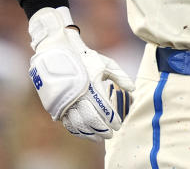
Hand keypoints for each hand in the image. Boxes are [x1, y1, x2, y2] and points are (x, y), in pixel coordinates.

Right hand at [28, 7, 134, 140]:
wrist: (58, 52)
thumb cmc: (86, 58)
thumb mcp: (106, 63)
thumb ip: (120, 76)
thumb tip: (133, 89)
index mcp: (93, 86)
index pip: (105, 109)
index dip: (113, 120)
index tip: (119, 125)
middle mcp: (79, 96)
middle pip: (92, 120)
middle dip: (103, 130)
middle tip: (111, 134)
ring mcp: (66, 101)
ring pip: (79, 124)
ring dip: (90, 134)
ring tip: (99, 138)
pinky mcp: (56, 105)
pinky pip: (67, 123)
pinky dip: (77, 131)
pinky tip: (85, 133)